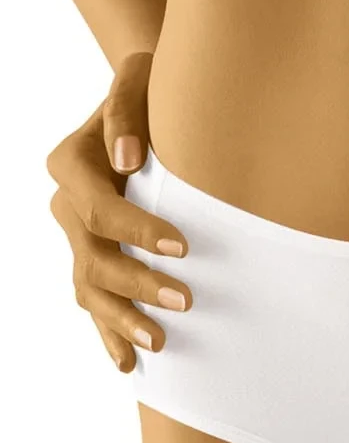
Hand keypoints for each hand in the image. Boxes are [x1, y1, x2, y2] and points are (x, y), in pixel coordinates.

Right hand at [46, 50, 190, 372]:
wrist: (147, 109)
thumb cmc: (151, 91)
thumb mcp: (139, 79)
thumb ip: (126, 110)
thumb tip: (126, 160)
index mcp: (72, 164)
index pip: (99, 208)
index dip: (137, 231)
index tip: (182, 246)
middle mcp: (66, 205)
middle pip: (94, 256)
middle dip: (138, 284)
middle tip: (186, 301)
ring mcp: (76, 237)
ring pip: (90, 288)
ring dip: (122, 320)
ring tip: (161, 344)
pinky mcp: (93, 258)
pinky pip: (94, 302)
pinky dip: (109, 334)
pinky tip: (128, 363)